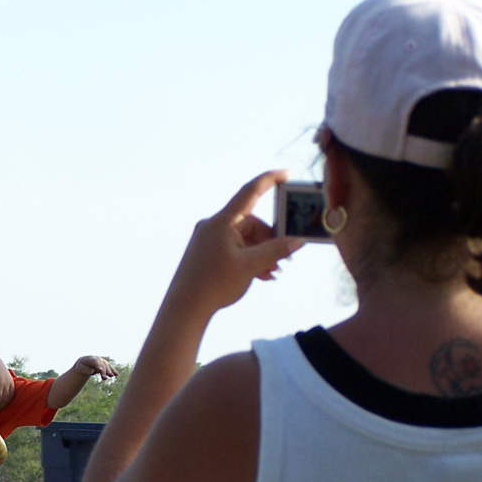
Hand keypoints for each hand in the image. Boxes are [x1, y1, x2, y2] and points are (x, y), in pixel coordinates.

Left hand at [73, 355, 116, 379]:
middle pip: (102, 365)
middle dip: (104, 371)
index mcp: (90, 358)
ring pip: (106, 366)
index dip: (98, 365)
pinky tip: (116, 374)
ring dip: (109, 371)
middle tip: (105, 378)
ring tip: (111, 376)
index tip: (100, 370)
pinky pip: (109, 367)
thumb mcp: (81, 368)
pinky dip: (113, 370)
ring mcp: (102, 361)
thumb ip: (87, 370)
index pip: (95, 361)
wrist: (84, 362)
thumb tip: (93, 371)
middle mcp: (98, 358)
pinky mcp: (105, 364)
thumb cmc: (82, 366)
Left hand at [165, 170, 304, 318]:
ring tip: (274, 272)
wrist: (184, 308)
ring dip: (262, 253)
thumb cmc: (214, 285)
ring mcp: (209, 239)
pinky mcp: (207, 253)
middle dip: (271, 239)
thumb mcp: (251, 266)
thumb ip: (276, 250)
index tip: (287, 173)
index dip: (270, 180)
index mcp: (222, 221)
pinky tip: (262, 276)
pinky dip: (249, 259)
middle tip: (285, 258)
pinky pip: (234, 249)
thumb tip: (297, 241)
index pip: (250, 192)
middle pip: (252, 223)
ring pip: (245, 239)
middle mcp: (214, 226)